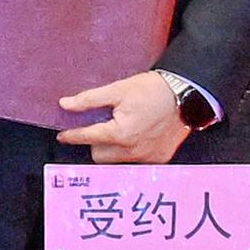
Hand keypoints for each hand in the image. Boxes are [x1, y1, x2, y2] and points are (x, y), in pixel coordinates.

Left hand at [55, 70, 188, 163]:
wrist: (187, 95)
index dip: (72, 135)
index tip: (63, 136)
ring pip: (116, 160)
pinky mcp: (159, 160)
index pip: (87, 138)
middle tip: (102, 124)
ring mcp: (147, 158)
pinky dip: (130, 150)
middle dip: (95, 142)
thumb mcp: (118, 89)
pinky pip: (135, 160)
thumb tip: (66, 104)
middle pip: (99, 155)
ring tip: (120, 128)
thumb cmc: (153, 90)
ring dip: (113, 148)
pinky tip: (136, 135)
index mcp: (120, 133)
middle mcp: (133, 151)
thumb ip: (89, 100)